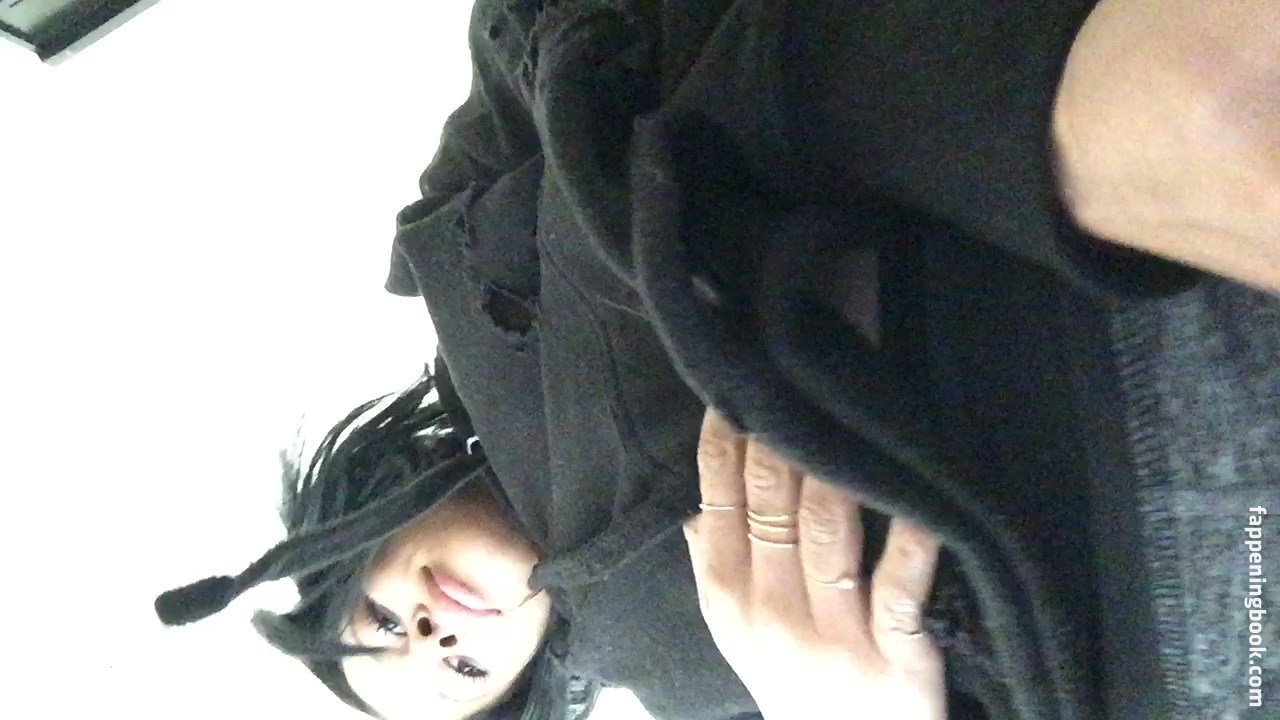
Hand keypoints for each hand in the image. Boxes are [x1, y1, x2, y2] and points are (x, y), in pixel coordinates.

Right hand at [682, 408, 945, 719]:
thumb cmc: (792, 683)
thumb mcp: (738, 632)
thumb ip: (715, 565)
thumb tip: (695, 502)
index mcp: (728, 597)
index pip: (717, 498)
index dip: (727, 437)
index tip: (741, 383)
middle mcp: (771, 612)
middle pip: (770, 502)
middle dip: (782, 432)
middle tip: (800, 373)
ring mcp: (833, 637)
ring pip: (827, 530)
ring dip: (835, 468)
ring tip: (849, 413)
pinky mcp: (894, 660)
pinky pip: (899, 589)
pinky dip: (911, 542)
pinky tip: (920, 499)